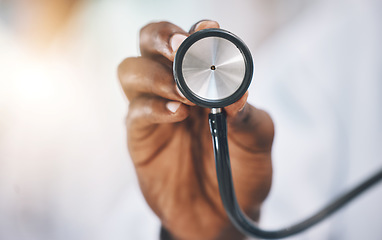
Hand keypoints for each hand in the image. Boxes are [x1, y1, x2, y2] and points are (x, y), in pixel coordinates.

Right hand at [118, 20, 273, 239]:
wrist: (220, 215)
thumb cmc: (240, 172)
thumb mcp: (256, 142)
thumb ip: (247, 115)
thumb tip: (235, 92)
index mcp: (204, 80)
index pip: (191, 43)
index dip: (197, 33)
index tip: (210, 32)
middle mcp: (174, 88)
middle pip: (148, 42)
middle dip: (161, 38)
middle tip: (180, 50)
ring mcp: (153, 110)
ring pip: (131, 70)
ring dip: (156, 75)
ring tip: (184, 94)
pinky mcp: (139, 136)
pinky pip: (135, 111)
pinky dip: (153, 107)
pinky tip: (177, 115)